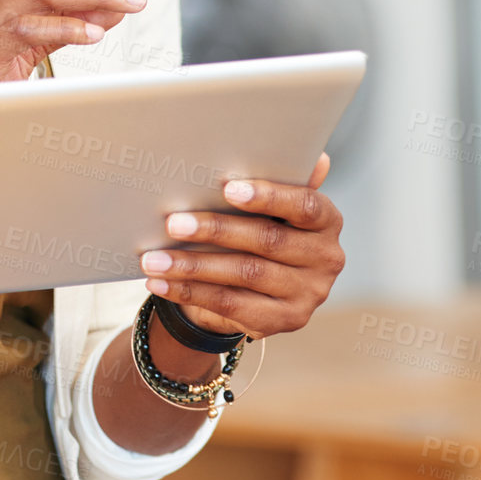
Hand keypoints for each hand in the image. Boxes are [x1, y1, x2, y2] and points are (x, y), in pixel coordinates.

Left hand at [138, 153, 343, 340]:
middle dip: (214, 230)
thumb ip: (277, 179)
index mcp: (327, 221)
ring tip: (153, 257)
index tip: (228, 187)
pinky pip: (230, 305)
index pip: (305, 205)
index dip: (269, 196)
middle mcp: (326, 259)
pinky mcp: (283, 321)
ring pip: (243, 274)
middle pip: (266, 240)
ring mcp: (307, 294)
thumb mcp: (268, 203)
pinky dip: (190, 292)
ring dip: (192, 265)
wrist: (256, 284)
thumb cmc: (258, 224)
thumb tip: (312, 157)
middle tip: (172, 222)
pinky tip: (161, 281)